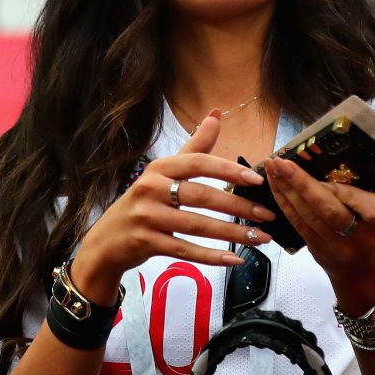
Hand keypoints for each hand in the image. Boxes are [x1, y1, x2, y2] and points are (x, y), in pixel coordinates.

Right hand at [71, 112, 275, 303]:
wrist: (106, 240)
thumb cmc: (144, 202)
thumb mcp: (164, 172)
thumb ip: (194, 147)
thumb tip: (215, 115)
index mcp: (159, 168)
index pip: (198, 163)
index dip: (228, 170)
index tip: (256, 180)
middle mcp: (151, 189)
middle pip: (202, 196)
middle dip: (239, 207)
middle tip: (267, 215)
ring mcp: (147, 217)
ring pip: (198, 226)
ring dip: (232, 234)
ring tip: (260, 238)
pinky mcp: (146, 243)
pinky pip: (185, 251)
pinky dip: (212, 257)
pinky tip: (235, 260)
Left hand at [264, 157, 374, 314]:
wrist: (362, 270)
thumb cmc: (370, 229)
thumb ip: (356, 195)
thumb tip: (319, 170)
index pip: (358, 202)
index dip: (339, 190)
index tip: (325, 174)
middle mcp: (357, 236)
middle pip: (328, 211)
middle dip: (302, 184)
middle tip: (282, 163)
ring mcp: (334, 245)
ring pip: (307, 215)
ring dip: (286, 189)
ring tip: (272, 167)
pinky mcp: (315, 248)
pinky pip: (297, 223)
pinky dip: (283, 201)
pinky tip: (274, 184)